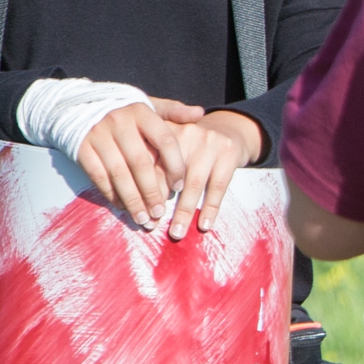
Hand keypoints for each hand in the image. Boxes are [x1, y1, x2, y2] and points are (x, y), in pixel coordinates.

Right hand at [77, 99, 187, 225]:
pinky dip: (111, 194)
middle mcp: (119, 123)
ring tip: (144, 219)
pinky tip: (123, 207)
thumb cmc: (125, 111)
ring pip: (118, 174)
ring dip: (132, 199)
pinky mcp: (81, 148)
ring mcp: (98, 136)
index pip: (165, 141)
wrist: (79, 105)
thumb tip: (200, 113)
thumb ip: (174, 111)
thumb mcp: (150, 104)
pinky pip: (98, 176)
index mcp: (142, 112)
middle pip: (140, 163)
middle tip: (161, 213)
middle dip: (152, 191)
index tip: (180, 187)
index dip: (174, 166)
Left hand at [150, 100, 263, 238]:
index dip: (142, 192)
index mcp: (161, 131)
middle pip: (168, 174)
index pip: (147, 164)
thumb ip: (150, 165)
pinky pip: (217, 187)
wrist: (229, 130)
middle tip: (152, 227)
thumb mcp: (168, 146)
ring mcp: (208, 142)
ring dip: (184, 212)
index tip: (140, 215)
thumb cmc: (190, 147)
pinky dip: (210, 208)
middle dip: (159, 204)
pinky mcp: (228, 152)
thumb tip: (134, 204)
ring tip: (177, 233)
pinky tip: (204, 225)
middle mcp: (184, 132)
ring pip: (192, 184)